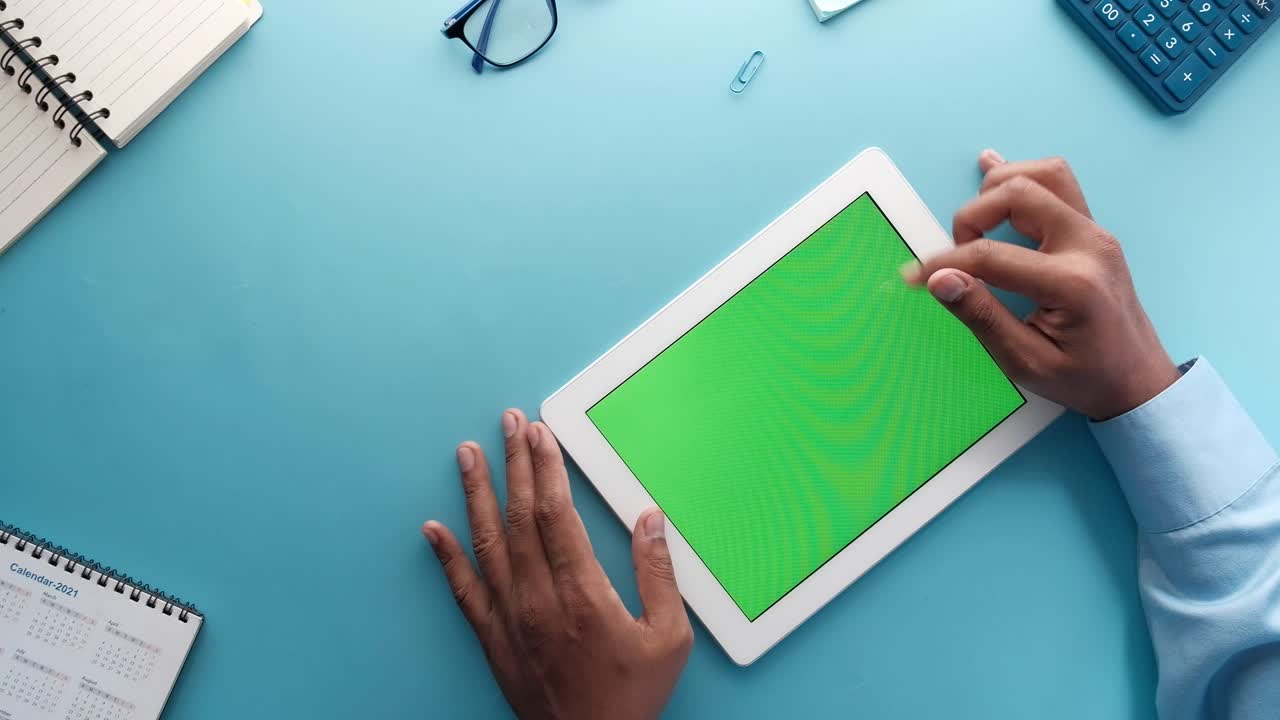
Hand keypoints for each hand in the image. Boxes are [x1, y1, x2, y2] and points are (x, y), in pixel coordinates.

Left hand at [423, 409, 692, 719]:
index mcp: (583, 594)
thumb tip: (650, 519)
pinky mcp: (493, 638)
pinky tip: (432, 529)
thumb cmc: (630, 698)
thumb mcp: (668, 638)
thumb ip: (658, 575)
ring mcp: (510, 618)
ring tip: (468, 454)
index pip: (556, 514)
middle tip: (508, 422)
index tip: (540, 434)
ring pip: (487, 543)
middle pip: (520, 516)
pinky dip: (446, 557)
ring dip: (476, 494)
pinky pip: (463, 590)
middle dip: (515, 464)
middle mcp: (538, 600)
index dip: (547, 469)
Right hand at [904, 151, 1180, 419]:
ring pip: (1045, 174)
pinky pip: (1058, 186)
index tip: (913, 278)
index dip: (944, 263)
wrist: (1138, 381)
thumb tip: (940, 279)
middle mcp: (1088, 245)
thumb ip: (982, 317)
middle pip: (1019, 194)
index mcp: (1072, 283)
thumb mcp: (1026, 363)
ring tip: (975, 223)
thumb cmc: (1085, 379)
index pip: (991, 255)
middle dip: (973, 216)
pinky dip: (1022, 179)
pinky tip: (991, 171)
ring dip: (1000, 188)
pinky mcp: (1093, 231)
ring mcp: (1095, 233)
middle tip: (958, 255)